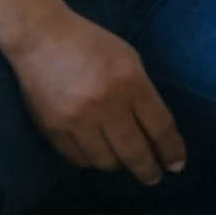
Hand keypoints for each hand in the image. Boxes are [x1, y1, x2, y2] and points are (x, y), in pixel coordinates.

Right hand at [0, 13, 183, 185]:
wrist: (39, 37)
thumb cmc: (90, 43)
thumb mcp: (127, 59)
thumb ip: (142, 92)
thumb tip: (154, 132)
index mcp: (130, 83)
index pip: (160, 128)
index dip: (171, 152)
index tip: (175, 165)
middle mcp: (106, 105)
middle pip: (135, 153)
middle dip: (148, 170)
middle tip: (153, 177)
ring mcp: (77, 120)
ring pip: (106, 161)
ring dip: (117, 163)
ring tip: (119, 159)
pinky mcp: (54, 128)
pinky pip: (79, 158)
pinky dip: (90, 158)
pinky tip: (94, 151)